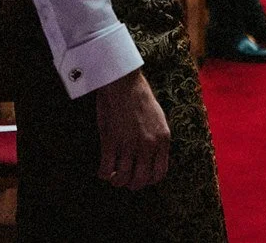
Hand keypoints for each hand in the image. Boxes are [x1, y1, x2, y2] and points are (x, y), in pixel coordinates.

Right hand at [95, 68, 169, 190]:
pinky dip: (103, 174)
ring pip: (123, 178)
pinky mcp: (111, 141)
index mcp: (162, 139)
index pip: (159, 174)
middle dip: (131, 184)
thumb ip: (157, 139)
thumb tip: (152, 158)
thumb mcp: (158, 118)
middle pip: (140, 180)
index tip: (140, 178)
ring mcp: (129, 144)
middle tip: (124, 178)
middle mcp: (148, 145)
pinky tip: (102, 170)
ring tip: (112, 176)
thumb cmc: (139, 96)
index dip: (148, 181)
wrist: (123, 81)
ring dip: (116, 181)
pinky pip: (107, 169)